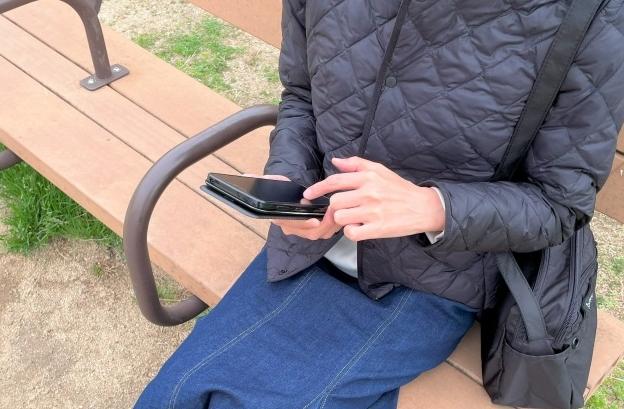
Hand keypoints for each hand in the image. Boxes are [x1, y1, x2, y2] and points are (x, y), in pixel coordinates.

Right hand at [242, 173, 340, 239]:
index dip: (303, 224)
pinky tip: (337, 215)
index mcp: (279, 217)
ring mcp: (302, 231)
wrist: (294, 194)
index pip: (290, 225)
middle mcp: (290, 227)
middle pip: (307, 233)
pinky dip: (332, 226)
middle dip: (322, 225)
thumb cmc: (284, 188)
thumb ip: (260, 180)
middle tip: (332, 214)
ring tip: (336, 212)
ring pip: (318, 235)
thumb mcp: (274, 182)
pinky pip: (324, 233)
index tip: (315, 220)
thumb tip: (245, 177)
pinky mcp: (313, 231)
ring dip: (330, 225)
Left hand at [302, 157, 444, 241]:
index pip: (335, 181)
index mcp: (368, 178)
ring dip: (342, 220)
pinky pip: (351, 232)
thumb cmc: (399, 189)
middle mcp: (369, 193)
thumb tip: (335, 161)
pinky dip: (351, 232)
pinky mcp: (377, 228)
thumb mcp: (380, 170)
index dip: (317, 188)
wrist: (423, 207)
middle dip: (335, 207)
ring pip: (340, 217)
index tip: (308, 194)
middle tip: (344, 209)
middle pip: (334, 202)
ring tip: (354, 218)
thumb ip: (356, 165)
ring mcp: (372, 212)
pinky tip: (359, 228)